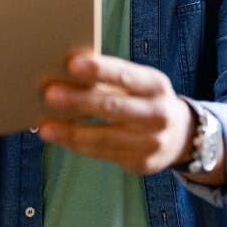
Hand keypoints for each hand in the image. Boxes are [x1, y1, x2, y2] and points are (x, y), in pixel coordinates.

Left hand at [38, 54, 193, 174]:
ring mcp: (152, 142)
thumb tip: (66, 72)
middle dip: (80, 101)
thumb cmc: (145, 100)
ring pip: (105, 137)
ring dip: (71, 131)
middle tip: (49, 94)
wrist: (181, 136)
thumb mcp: (139, 84)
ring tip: (45, 127)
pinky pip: (103, 154)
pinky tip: (60, 137)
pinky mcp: (141, 163)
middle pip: (114, 107)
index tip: (72, 64)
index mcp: (156, 86)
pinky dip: (78, 145)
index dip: (99, 70)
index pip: (126, 75)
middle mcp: (158, 114)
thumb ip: (109, 80)